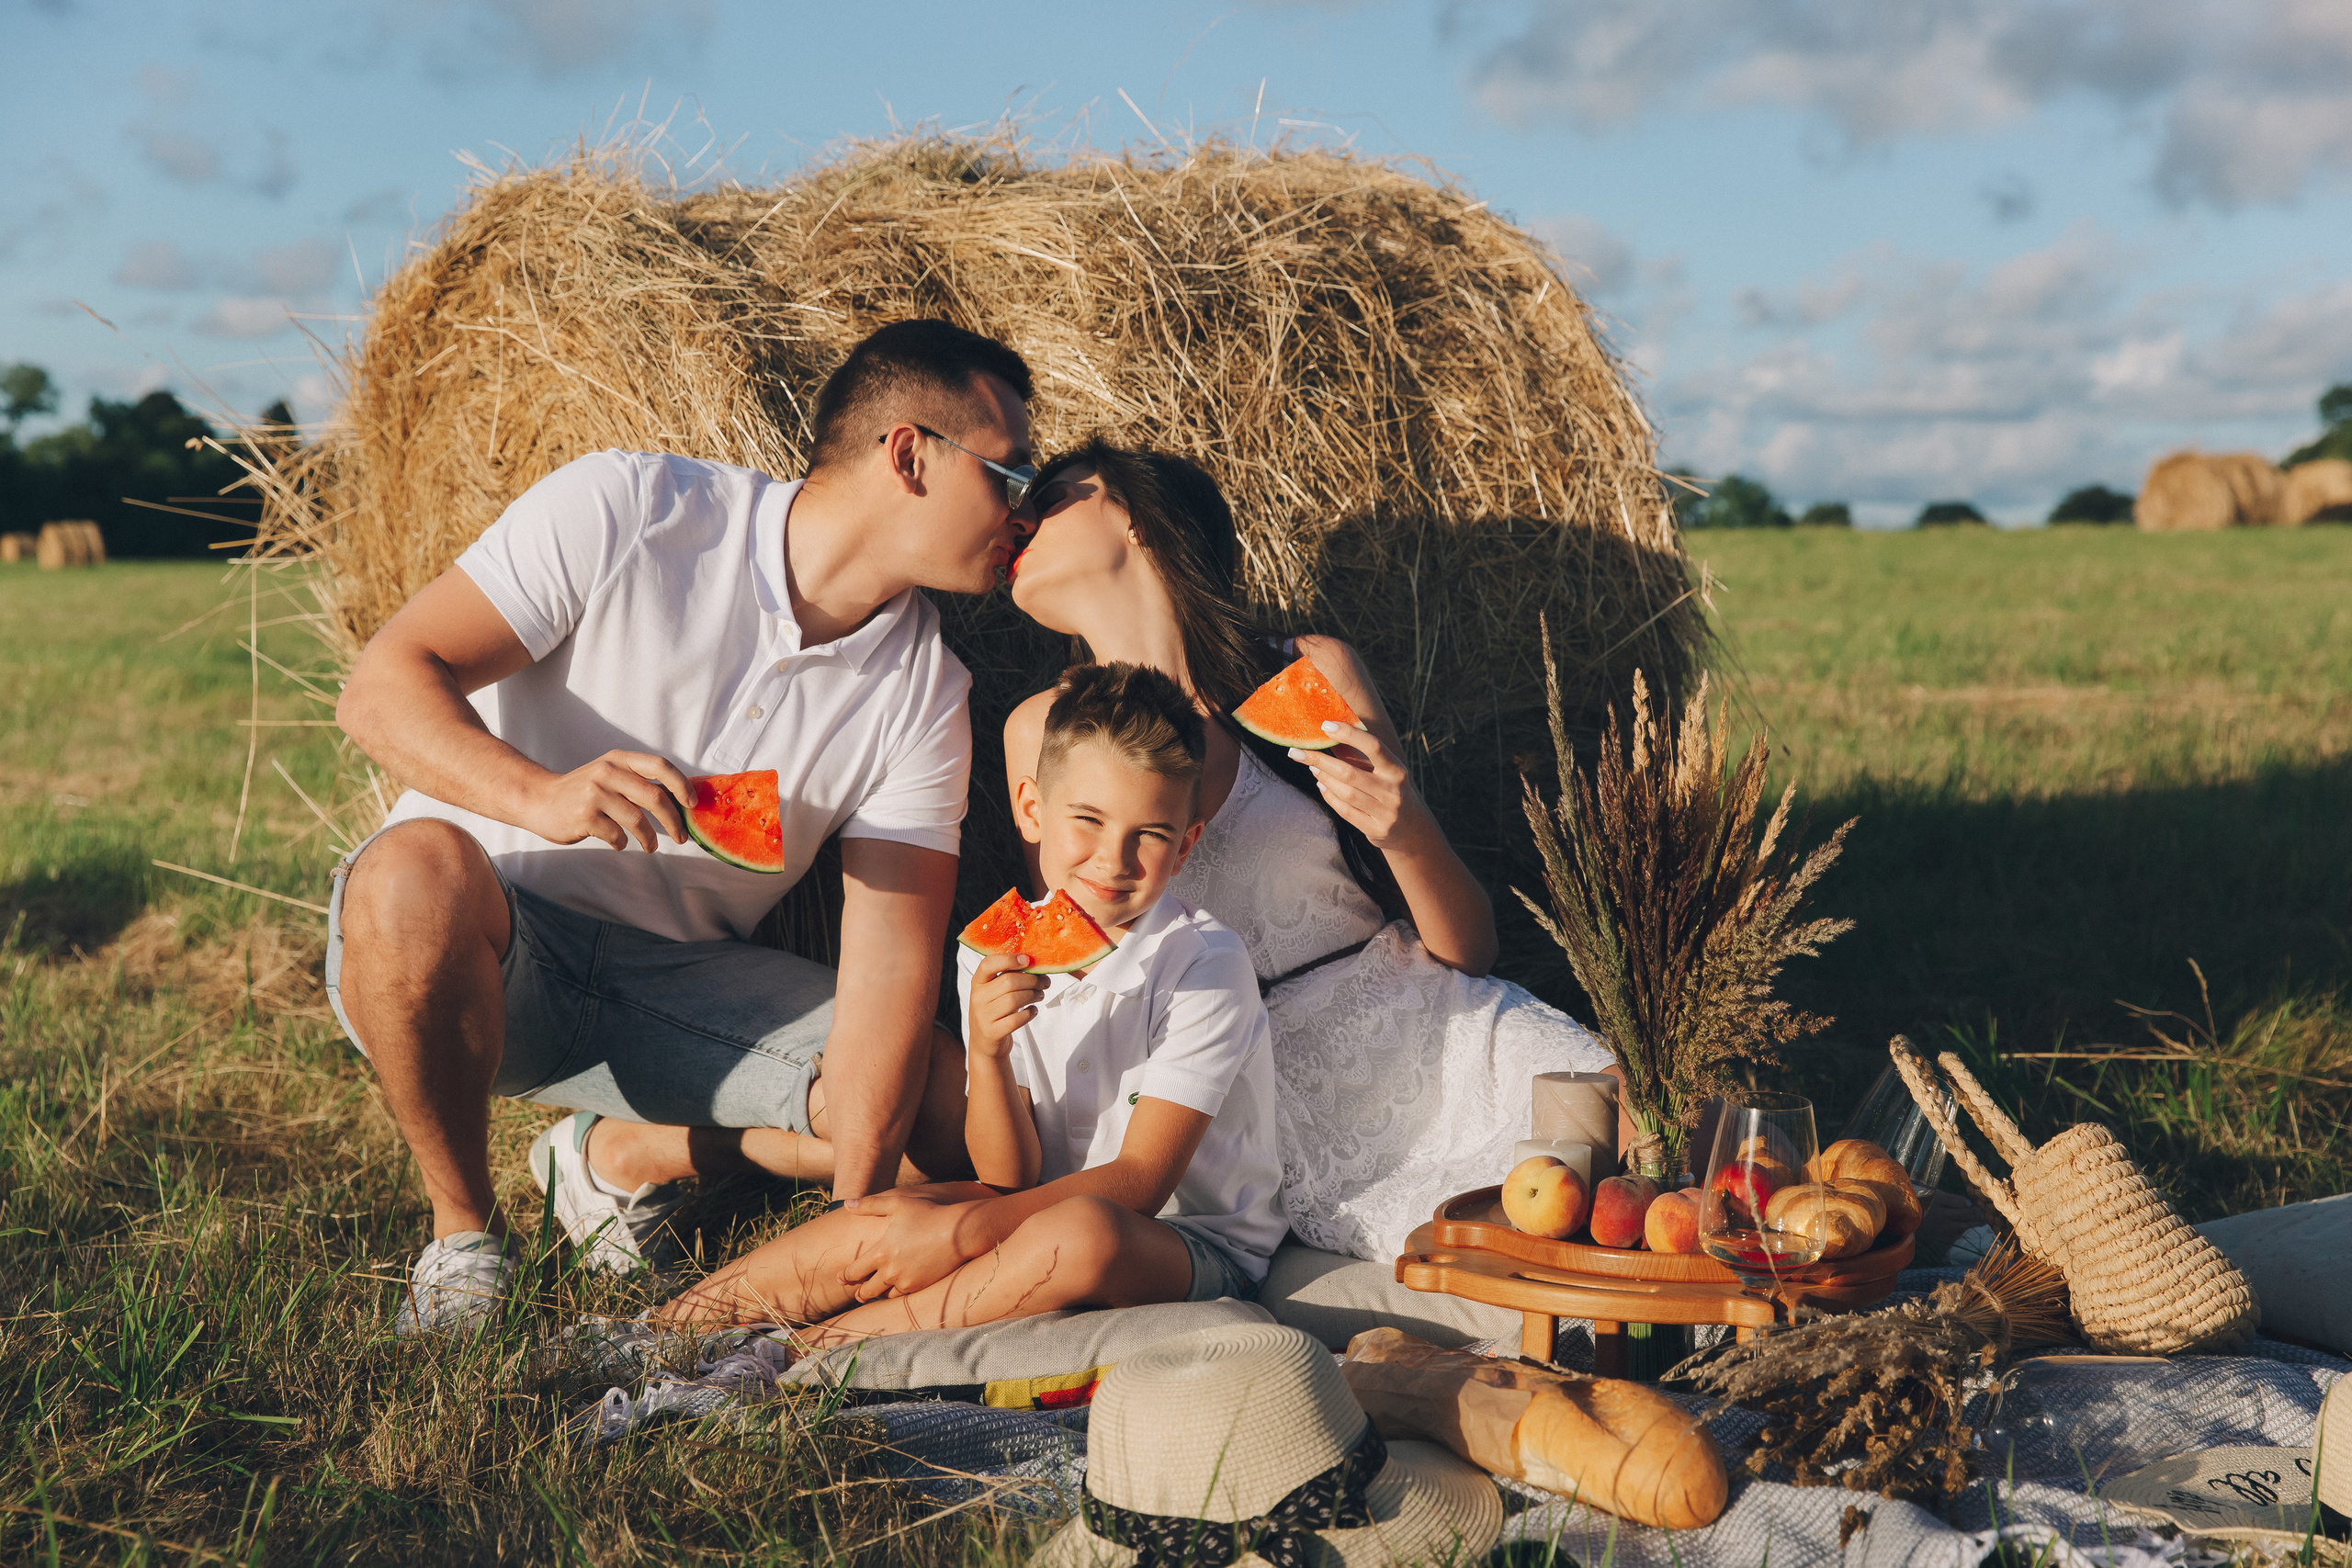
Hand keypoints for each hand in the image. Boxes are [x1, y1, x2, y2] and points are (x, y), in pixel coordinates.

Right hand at [522, 750, 691, 851]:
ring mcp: (594, 793)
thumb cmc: (583, 792)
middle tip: (681, 837)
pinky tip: (619, 843)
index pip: (660, 766)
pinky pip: (617, 836)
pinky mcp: (584, 816)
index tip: (692, 804)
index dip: (681, 785)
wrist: (538, 800)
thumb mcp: (610, 775)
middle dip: (673, 821)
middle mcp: (607, 772)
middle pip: (655, 797)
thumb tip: (680, 798)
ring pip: (638, 821)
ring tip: (650, 846)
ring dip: (650, 839)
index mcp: (619, 760)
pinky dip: (623, 844)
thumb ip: (638, 781)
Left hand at [836, 1190, 980, 1299]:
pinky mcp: (921, 1287)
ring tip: (875, 1292)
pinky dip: (896, 1292)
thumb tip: (846, 1204)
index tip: (840, 1278)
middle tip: (856, 1292)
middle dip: (859, 1291)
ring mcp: (906, 1281)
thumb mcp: (898, 1203)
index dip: (845, 1276)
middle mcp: (891, 1271)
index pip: (854, 1272)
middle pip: (866, 1291)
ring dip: (878, 1294)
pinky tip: (896, 1288)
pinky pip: (902, 1295)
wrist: (959, 1232)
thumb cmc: (928, 1214)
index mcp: (881, 1253)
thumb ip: (870, 1204)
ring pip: (884, 1295)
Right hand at [967, 952, 1045, 1059]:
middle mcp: (977, 998)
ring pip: (1014, 1000)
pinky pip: (1016, 1019)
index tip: (1027, 960)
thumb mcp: (993, 991)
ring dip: (1033, 995)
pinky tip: (1033, 1011)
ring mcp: (983, 1016)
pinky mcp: (992, 1032)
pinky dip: (1029, 1013)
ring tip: (1040, 995)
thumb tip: (1035, 963)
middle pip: (1008, 981)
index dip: (1009, 959)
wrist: (984, 1044)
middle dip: (1032, 980)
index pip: (988, 964)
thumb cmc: (994, 1011)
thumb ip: (1008, 976)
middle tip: (1044, 982)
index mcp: (978, 982)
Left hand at [1286, 722, 1432, 851]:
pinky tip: (1321, 785)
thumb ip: (1359, 755)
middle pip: (1350, 773)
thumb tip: (1328, 733)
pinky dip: (1330, 796)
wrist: (1412, 829)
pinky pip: (1345, 811)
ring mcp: (1385, 812)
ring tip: (1311, 766)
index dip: (1349, 734)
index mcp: (1397, 770)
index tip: (1325, 725)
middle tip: (1297, 752)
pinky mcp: (1376, 830)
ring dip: (1324, 778)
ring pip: (1345, 793)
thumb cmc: (1391, 790)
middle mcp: (1393, 791)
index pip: (1373, 746)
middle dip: (1320, 760)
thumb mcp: (1384, 771)